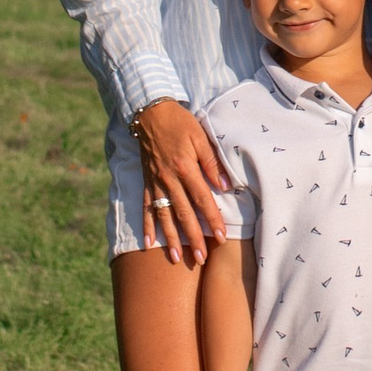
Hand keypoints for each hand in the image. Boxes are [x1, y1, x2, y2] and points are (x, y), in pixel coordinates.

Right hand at [134, 97, 229, 265]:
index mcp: (185, 167)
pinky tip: (149, 243)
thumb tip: (224, 185)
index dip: (212, 219)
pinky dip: (147, 225)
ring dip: (171, 238)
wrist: (150, 112)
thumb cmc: (180, 123)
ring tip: (178, 258)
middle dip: (194, 237)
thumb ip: (211, 162)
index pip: (202, 199)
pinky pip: (146, 207)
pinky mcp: (146, 182)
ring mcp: (155, 182)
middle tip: (202, 258)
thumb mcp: (200, 136)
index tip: (221, 237)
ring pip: (164, 215)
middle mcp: (169, 179)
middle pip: (183, 213)